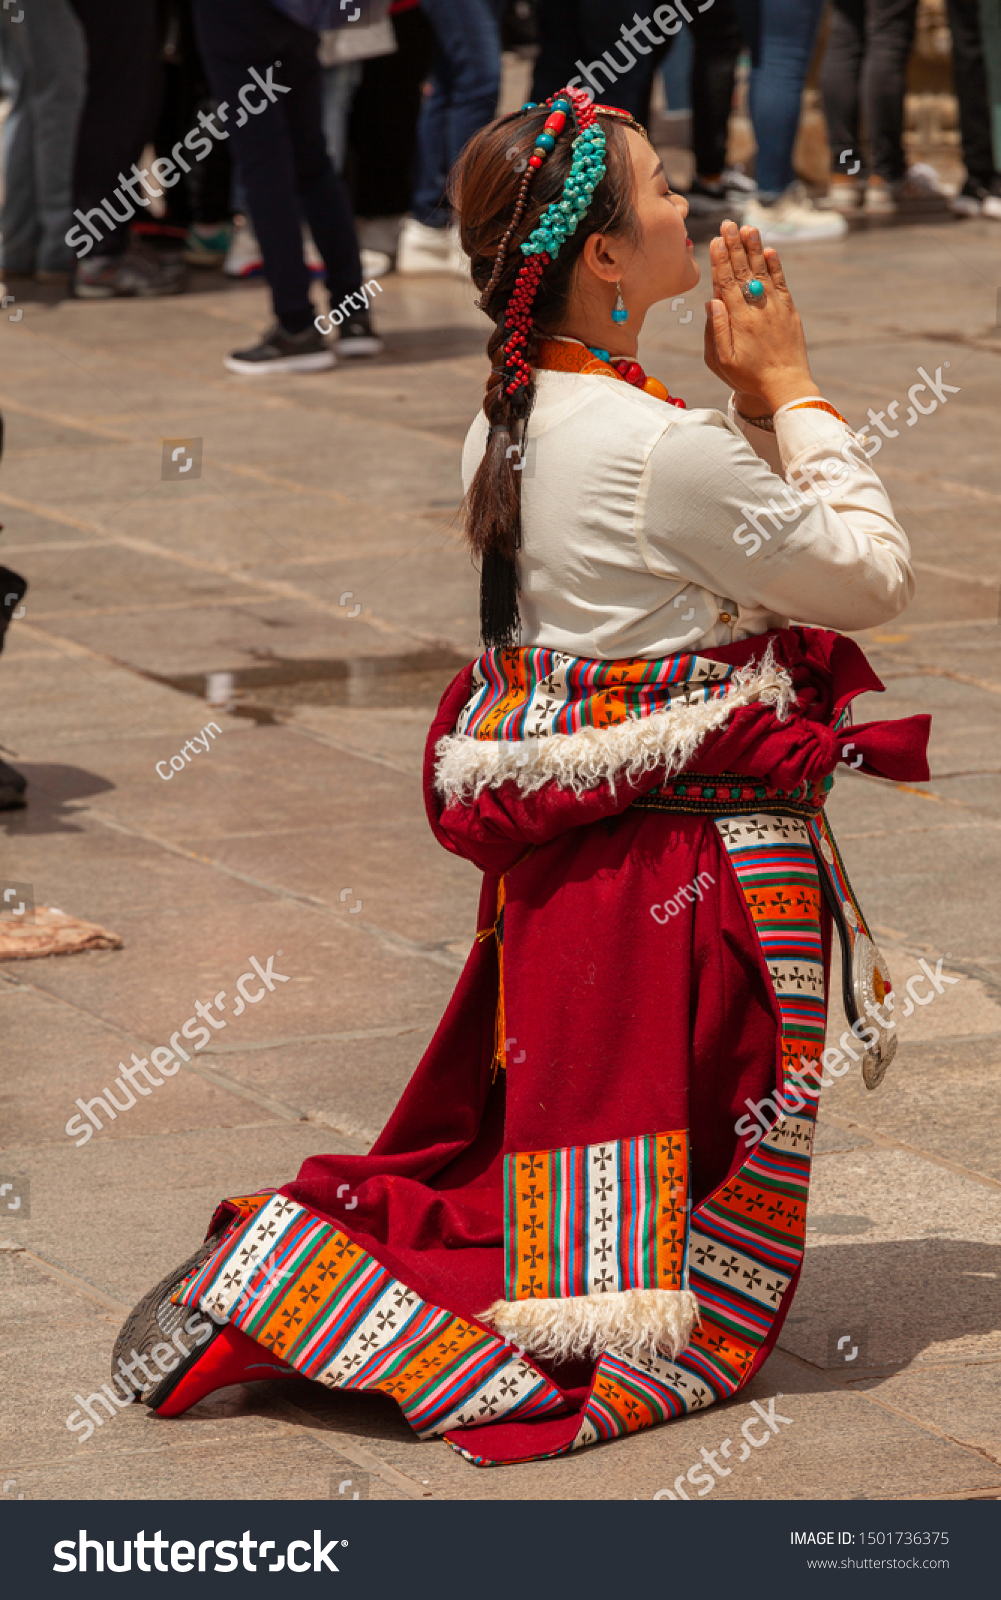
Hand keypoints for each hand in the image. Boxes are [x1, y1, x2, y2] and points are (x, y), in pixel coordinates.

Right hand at [702, 220, 818, 415]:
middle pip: (743, 271)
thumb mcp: (722, 362)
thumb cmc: (749, 377)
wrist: (786, 386)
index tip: (716, 240)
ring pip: (762, 272)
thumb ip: (716, 331)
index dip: (720, 260)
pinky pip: (781, 283)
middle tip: (728, 224)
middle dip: (734, 246)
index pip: (726, 283)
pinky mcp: (789, 311)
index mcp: (738, 320)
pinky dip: (775, 266)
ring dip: (754, 248)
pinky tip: (769, 251)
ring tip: (748, 228)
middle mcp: (757, 308)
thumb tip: (711, 301)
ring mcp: (775, 307)